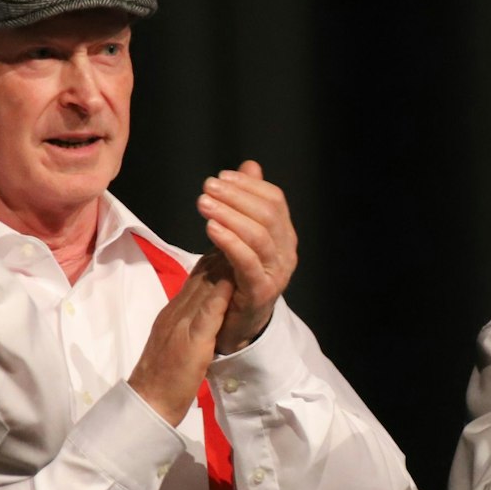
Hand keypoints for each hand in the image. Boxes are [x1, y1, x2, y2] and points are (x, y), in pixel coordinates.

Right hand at [128, 254, 235, 425]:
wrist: (148, 402)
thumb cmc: (162, 379)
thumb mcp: (173, 342)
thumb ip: (184, 323)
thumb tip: (200, 307)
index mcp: (172, 314)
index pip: (195, 278)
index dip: (213, 257)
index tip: (230, 239)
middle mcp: (175, 313)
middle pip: (200, 276)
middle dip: (220, 252)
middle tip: (239, 230)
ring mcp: (181, 326)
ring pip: (202, 288)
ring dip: (221, 265)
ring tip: (240, 243)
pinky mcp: (189, 342)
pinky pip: (205, 315)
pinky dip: (218, 295)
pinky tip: (231, 280)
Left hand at [196, 161, 296, 352]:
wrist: (236, 324)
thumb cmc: (237, 276)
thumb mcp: (241, 234)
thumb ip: (248, 201)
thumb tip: (251, 166)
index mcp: (284, 235)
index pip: (274, 200)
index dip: (248, 185)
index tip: (220, 177)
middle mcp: (286, 252)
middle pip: (268, 214)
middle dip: (236, 196)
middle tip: (208, 187)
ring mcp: (276, 272)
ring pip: (259, 235)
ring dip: (229, 214)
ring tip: (204, 203)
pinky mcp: (261, 291)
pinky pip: (248, 262)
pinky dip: (230, 241)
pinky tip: (211, 228)